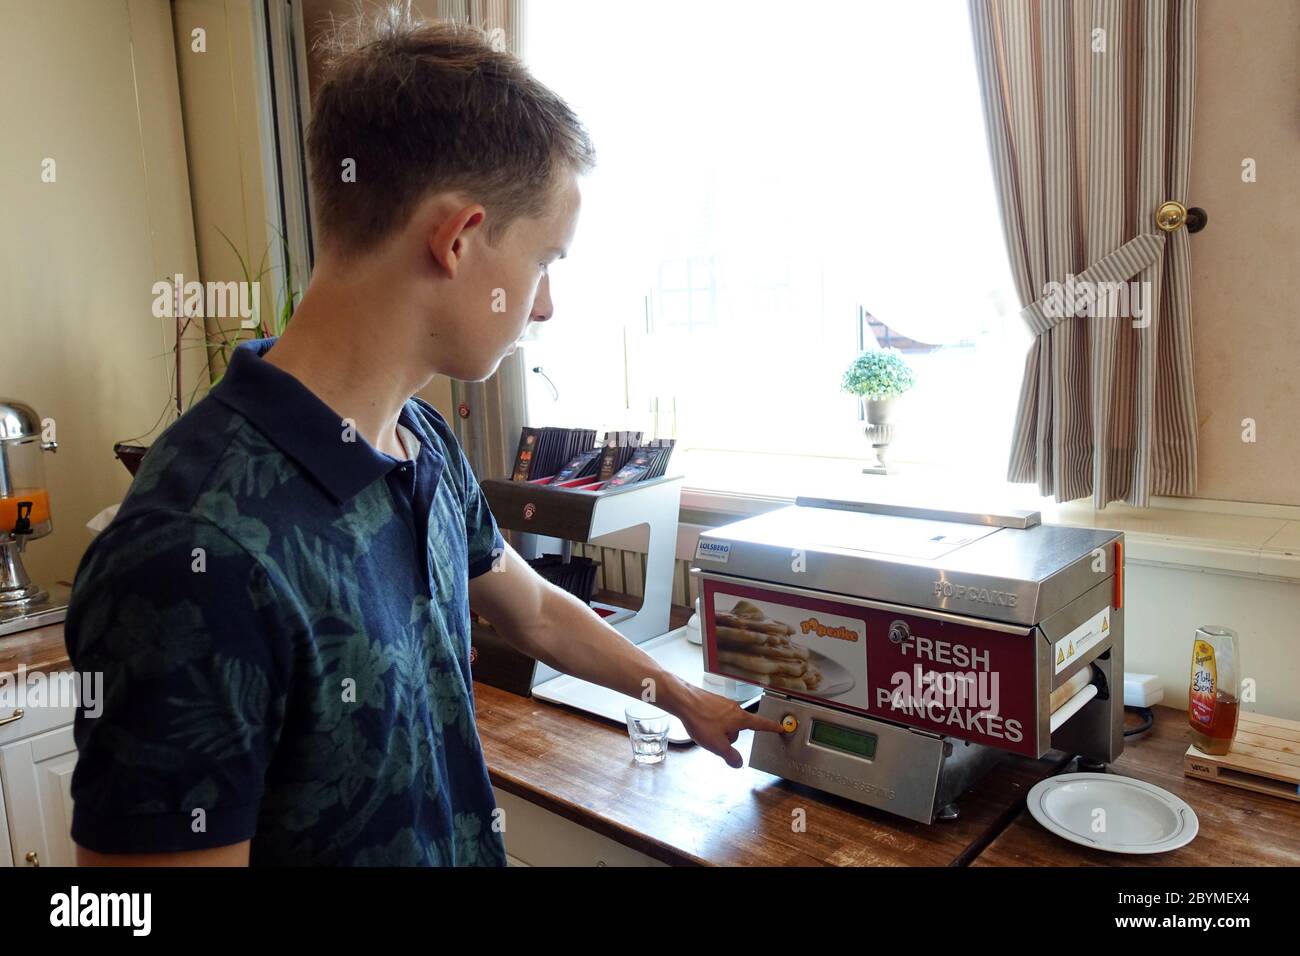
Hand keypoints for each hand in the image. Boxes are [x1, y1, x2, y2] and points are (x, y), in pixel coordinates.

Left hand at [670, 682, 785, 768]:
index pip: (761, 724)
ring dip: (719, 731)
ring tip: (704, 731)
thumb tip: (738, 763)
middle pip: (739, 727)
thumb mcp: (718, 745)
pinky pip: (716, 717)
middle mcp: (734, 708)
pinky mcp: (712, 701)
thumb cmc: (701, 720)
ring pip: (726, 723)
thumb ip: (731, 756)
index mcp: (740, 718)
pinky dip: (711, 723)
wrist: (684, 701)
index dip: (772, 727)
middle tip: (715, 741)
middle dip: (730, 737)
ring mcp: (723, 703)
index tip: (781, 727)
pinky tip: (700, 724)